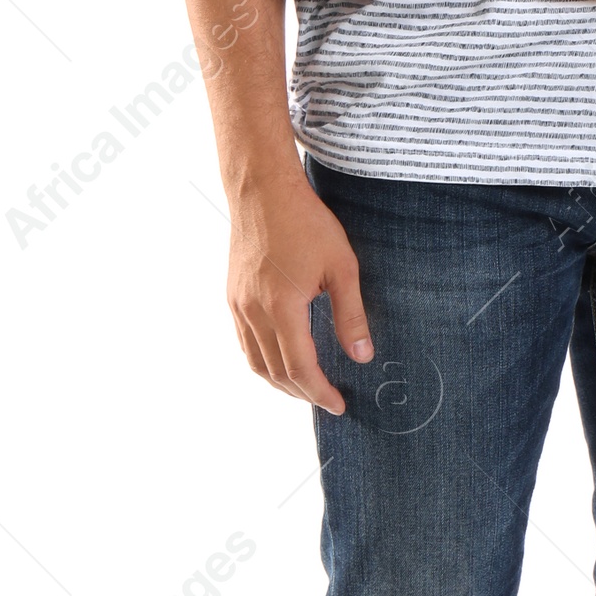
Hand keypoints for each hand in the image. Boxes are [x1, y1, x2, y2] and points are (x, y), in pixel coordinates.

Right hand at [227, 168, 372, 413]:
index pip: (300, 368)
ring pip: (255, 362)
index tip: (339, 404)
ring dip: (280, 382)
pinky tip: (280, 361)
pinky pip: (244, 342)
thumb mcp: (341, 267)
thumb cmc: (306, 223)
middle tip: (327, 401)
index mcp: (282, 307)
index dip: (320, 392)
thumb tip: (363, 356)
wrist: (263, 191)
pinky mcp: (232, 296)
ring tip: (305, 389)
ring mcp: (238, 305)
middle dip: (302, 393)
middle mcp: (253, 312)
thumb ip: (351, 315)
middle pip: (275, 372)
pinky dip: (262, 361)